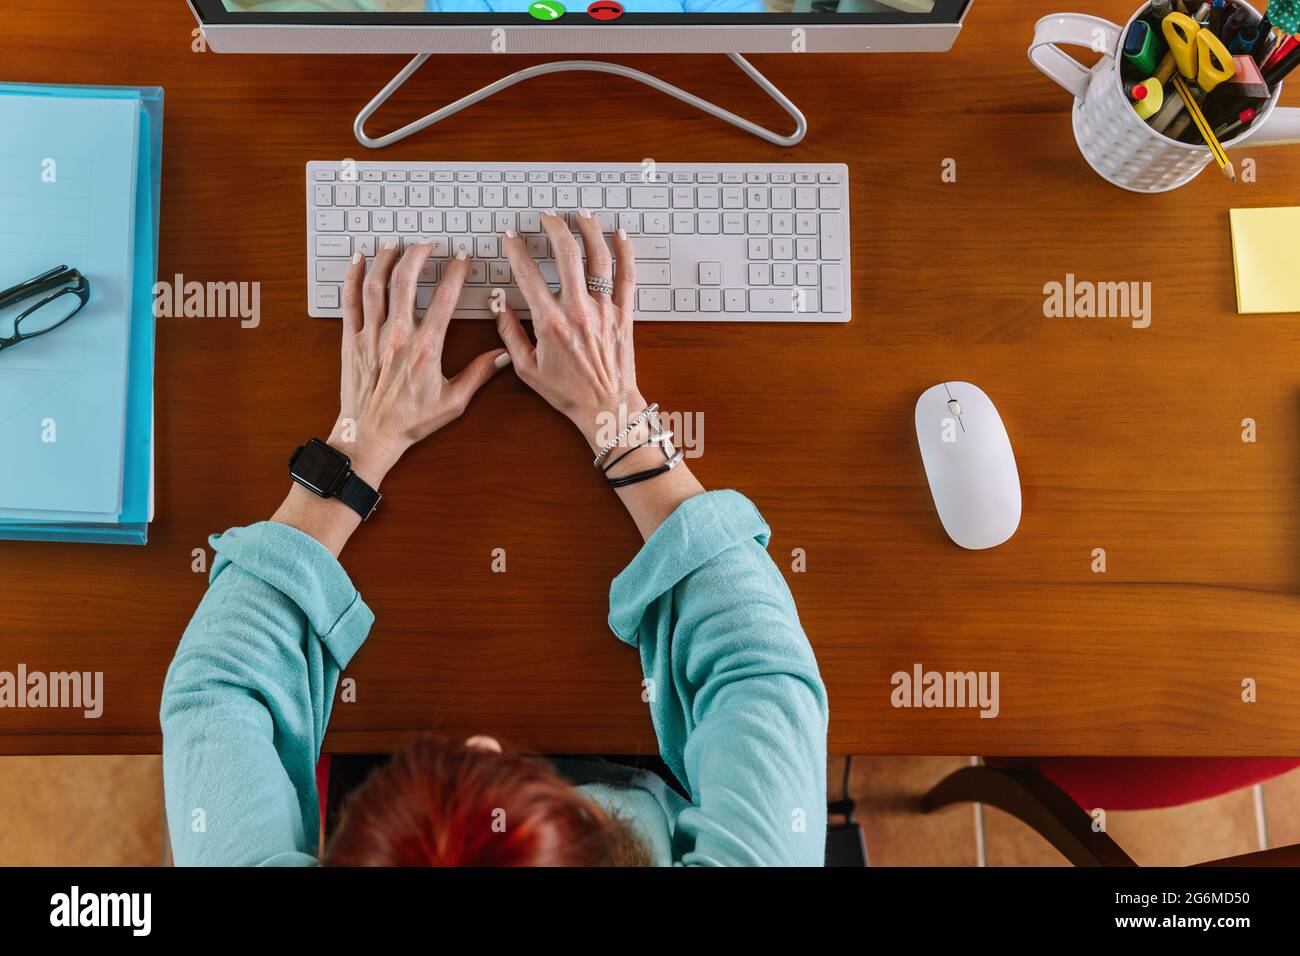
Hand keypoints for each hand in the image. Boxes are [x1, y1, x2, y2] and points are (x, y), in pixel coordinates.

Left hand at [333, 241, 508, 483]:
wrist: (370, 435)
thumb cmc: (411, 421)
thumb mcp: (453, 402)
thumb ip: (479, 374)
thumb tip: (505, 355)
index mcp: (425, 348)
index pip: (444, 298)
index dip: (456, 273)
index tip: (462, 258)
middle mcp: (397, 336)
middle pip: (405, 281)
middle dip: (417, 255)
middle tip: (427, 244)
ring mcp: (370, 336)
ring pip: (375, 285)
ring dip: (386, 259)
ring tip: (396, 245)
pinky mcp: (350, 340)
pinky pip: (349, 301)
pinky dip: (352, 277)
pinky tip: (358, 259)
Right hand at [494, 210, 642, 451]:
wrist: (606, 407)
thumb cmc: (566, 392)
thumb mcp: (526, 368)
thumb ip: (509, 333)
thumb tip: (499, 304)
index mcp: (550, 322)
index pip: (527, 273)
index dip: (516, 249)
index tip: (510, 236)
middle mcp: (578, 310)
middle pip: (566, 254)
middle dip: (554, 227)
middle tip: (546, 215)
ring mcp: (604, 310)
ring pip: (599, 258)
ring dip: (589, 230)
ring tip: (580, 213)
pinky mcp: (624, 314)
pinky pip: (628, 276)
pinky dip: (625, 251)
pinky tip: (620, 233)